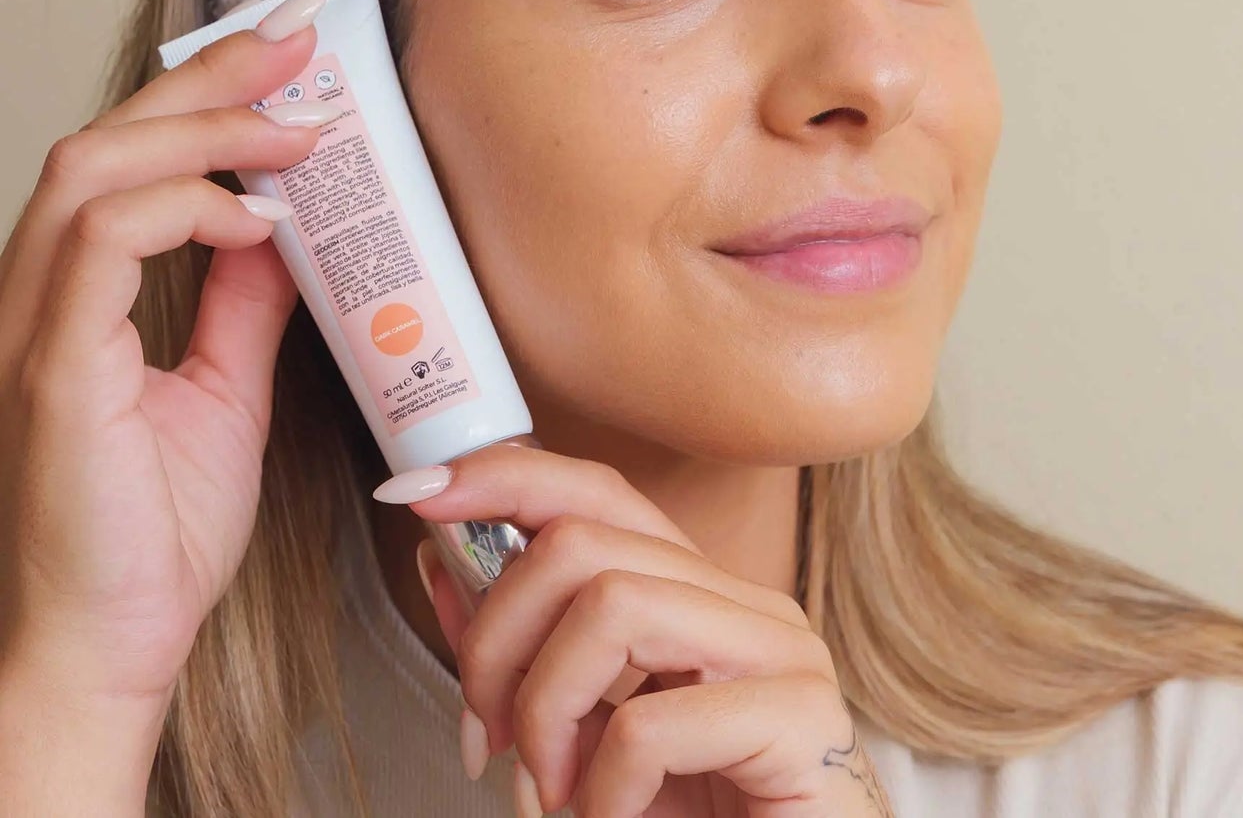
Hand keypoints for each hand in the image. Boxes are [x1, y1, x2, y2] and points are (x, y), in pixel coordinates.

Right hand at [0, 0, 331, 712]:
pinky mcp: (50, 366)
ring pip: (96, 168)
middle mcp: (42, 294)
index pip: (136, 159)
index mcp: (81, 296)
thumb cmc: (152, 534)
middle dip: (210, 78)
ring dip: (203, 129)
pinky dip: (183, 207)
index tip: (293, 57)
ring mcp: (34, 326)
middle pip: (113, 137)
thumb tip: (286, 226)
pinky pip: (101, 243)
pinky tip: (257, 217)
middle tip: (298, 42)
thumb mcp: (227, 389)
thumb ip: (244, 303)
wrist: (109, 646)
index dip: (208, 94)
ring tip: (296, 126)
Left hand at [399, 443, 895, 816]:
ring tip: (547, 794)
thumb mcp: (589, 739)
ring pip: (613, 604)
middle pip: (582, 542)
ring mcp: (782, 652)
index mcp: (698, 595)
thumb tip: (440, 571)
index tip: (418, 493)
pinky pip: (652, 723)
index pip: (600, 492)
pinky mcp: (802, 720)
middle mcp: (745, 603)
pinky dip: (600, 788)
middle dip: (497, 638)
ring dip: (544, 712)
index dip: (506, 477)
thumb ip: (529, 661)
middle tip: (485, 740)